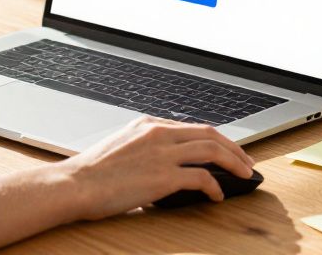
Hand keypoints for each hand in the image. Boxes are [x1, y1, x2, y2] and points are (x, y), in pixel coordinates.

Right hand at [62, 116, 254, 219]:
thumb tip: (165, 167)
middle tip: (245, 161)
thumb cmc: (91, 173)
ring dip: (234, 162)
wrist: (75, 184)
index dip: (214, 139)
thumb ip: (145, 150)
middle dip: (233, 147)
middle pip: (209, 134)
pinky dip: (215, 187)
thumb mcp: (120, 148)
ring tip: (244, 174)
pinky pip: (202, 178)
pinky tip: (217, 196)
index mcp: (147, 124)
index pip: (191, 127)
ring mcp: (162, 153)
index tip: (225, 150)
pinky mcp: (163, 176)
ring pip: (212, 150)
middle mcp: (158, 133)